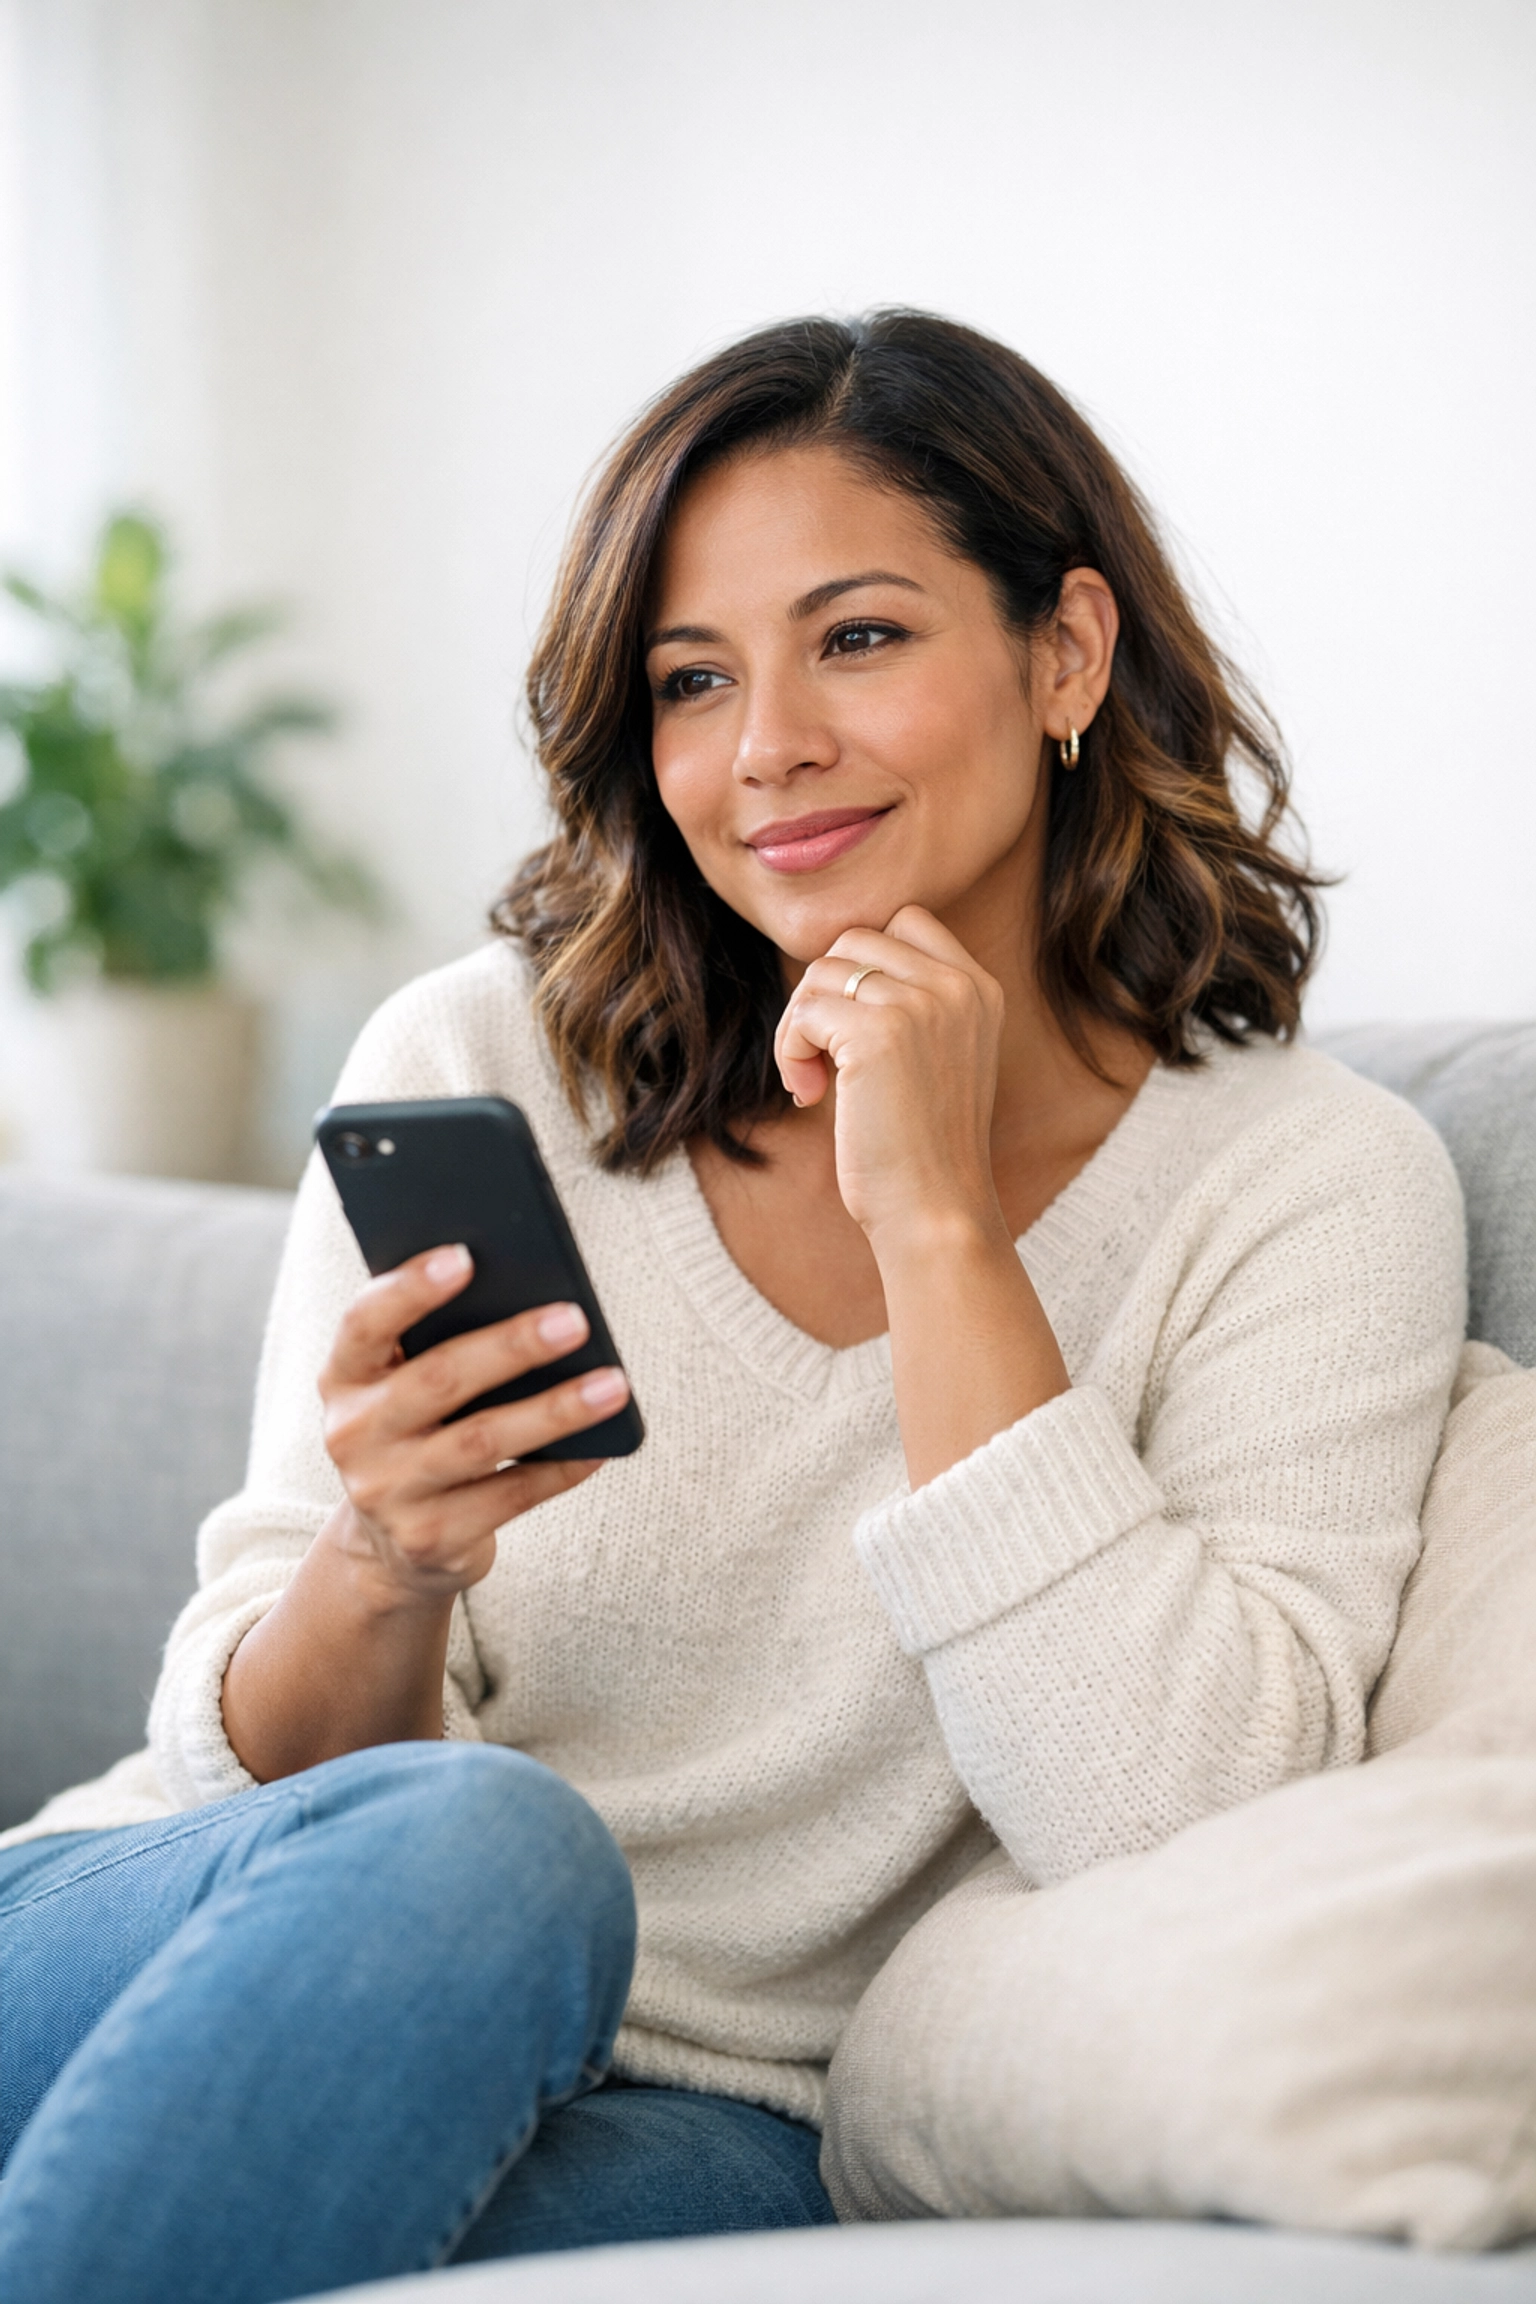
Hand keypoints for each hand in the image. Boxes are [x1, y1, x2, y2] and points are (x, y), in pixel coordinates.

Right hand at [318, 1244, 628, 1606]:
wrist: (391, 1548)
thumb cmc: (417, 1433)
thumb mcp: (401, 1387)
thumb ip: (438, 1343)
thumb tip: (532, 1297)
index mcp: (343, 1378)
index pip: (364, 1323)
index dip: (410, 1288)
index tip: (465, 1256)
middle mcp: (353, 1435)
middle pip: (438, 1379)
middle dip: (511, 1346)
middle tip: (575, 1320)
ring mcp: (388, 1493)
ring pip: (482, 1441)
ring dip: (555, 1410)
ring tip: (613, 1385)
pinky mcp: (431, 1539)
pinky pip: (510, 1496)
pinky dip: (562, 1468)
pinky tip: (602, 1445)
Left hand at [774, 906, 1008, 1255]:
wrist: (935, 1212)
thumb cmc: (922, 1147)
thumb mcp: (935, 1056)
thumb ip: (906, 1001)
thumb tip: (829, 960)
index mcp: (979, 988)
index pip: (905, 921)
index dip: (861, 966)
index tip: (855, 1029)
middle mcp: (957, 987)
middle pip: (853, 941)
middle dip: (822, 995)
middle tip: (823, 1057)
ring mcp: (921, 1006)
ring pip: (821, 971)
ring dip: (799, 1025)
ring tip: (814, 1081)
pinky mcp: (878, 1035)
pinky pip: (803, 1011)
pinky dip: (789, 1051)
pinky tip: (809, 1094)